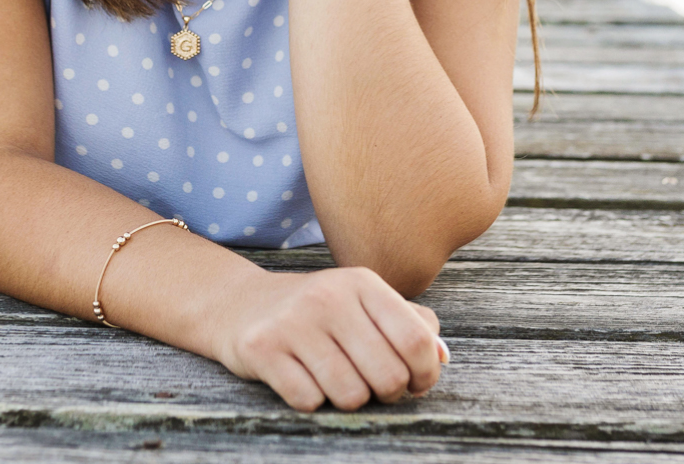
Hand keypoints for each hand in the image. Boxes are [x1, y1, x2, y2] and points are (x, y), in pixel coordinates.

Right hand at [215, 266, 446, 409]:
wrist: (241, 304)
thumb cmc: (318, 312)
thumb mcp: (363, 302)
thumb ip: (410, 324)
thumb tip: (442, 356)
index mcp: (362, 283)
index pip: (416, 339)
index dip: (426, 373)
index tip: (417, 383)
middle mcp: (328, 297)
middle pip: (388, 375)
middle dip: (387, 393)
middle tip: (374, 386)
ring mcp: (293, 322)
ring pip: (350, 395)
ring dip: (348, 400)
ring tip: (336, 380)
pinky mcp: (262, 348)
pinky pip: (308, 400)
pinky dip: (311, 400)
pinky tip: (302, 378)